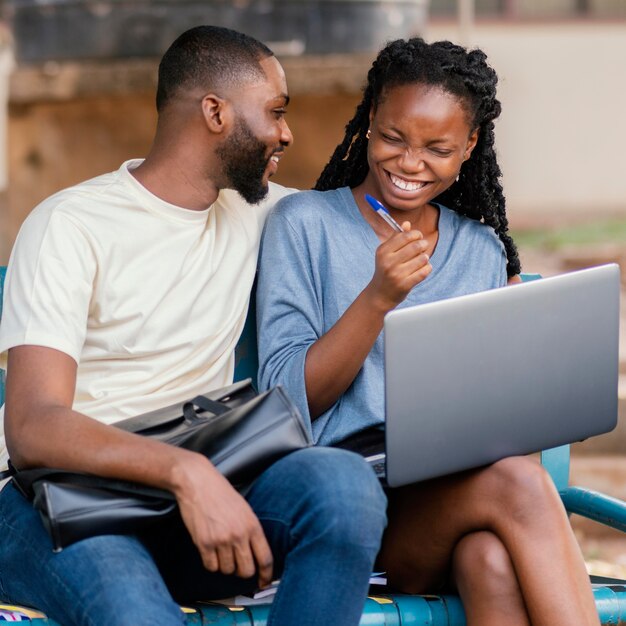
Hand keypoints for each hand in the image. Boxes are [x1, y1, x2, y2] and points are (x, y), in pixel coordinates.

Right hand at [171, 452, 272, 588]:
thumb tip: (256, 555)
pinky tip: (210, 550)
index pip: (265, 558)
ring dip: (224, 565)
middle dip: (242, 571)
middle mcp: (239, 535)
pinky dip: (211, 562)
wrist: (199, 482)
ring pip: (227, 570)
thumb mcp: (244, 509)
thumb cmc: (221, 493)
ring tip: (221, 549)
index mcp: (252, 525)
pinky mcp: (204, 543)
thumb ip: (251, 530)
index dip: (266, 574)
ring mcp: (221, 540)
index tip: (264, 581)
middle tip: (237, 564)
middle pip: (246, 570)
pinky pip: (211, 567)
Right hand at [367, 222, 431, 309]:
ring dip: (425, 258)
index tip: (419, 236)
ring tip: (422, 260)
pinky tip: (424, 268)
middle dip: (423, 244)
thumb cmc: (386, 270)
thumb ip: (396, 238)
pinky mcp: (404, 284)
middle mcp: (388, 262)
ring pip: (422, 259)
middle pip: (415, 246)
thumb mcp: (386, 253)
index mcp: (383, 251)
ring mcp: (396, 274)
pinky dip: (427, 268)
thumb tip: (407, 223)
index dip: (416, 234)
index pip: (405, 236)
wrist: (380, 294)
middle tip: (424, 246)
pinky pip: (424, 272)